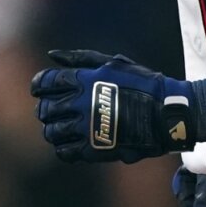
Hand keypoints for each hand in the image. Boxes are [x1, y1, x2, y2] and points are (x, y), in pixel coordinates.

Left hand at [30, 49, 193, 163]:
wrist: (166, 113)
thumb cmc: (142, 84)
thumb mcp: (112, 63)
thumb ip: (80, 58)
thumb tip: (51, 55)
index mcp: (84, 80)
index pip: (45, 82)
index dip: (39, 86)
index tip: (41, 90)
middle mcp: (81, 103)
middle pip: (45, 109)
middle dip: (46, 110)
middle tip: (55, 111)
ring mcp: (86, 127)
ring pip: (52, 132)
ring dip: (53, 130)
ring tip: (64, 128)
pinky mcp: (94, 149)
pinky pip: (64, 152)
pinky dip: (64, 148)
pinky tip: (73, 142)